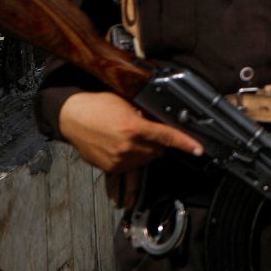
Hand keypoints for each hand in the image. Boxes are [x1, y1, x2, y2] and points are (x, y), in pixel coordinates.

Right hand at [57, 90, 202, 172]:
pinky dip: (133, 159)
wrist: (72, 116)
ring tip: (131, 137)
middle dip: (157, 142)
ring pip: (146, 160)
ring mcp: (117, 160)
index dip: (185, 143)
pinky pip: (131, 168)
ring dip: (145, 151)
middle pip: (158, 150)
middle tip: (144, 130)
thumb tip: (165, 120)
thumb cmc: (98, 105)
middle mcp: (127, 146)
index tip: (198, 149)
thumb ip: (147, 114)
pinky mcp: (109, 167)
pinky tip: (125, 148)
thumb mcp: (127, 103)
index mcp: (134, 128)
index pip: (167, 136)